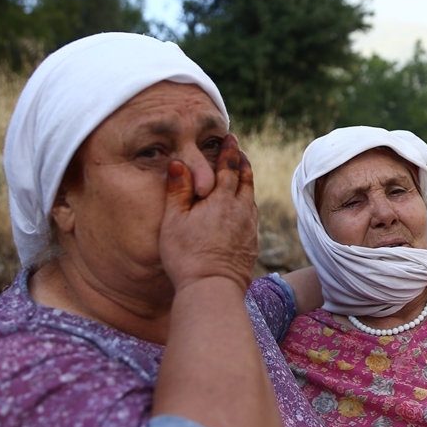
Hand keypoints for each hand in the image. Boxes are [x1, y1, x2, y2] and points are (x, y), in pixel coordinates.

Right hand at [159, 134, 258, 293]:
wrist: (212, 289)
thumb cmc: (187, 256)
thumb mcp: (174, 221)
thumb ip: (178, 190)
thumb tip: (179, 162)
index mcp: (223, 200)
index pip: (229, 167)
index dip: (229, 151)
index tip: (230, 137)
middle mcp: (242, 210)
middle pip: (246, 180)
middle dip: (242, 163)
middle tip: (239, 152)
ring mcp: (250, 229)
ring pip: (250, 199)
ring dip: (246, 184)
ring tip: (241, 178)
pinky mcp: (252, 245)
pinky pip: (252, 218)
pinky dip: (247, 206)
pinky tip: (241, 211)